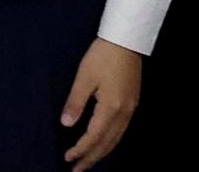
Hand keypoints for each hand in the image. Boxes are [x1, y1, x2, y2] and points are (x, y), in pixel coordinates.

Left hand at [61, 38, 139, 168]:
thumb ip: (75, 102)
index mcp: (111, 108)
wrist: (126, 40)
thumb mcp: (84, 77)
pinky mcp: (132, 104)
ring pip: (115, 140)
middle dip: (91, 158)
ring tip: (88, 162)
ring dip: (101, 153)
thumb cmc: (102, 56)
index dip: (80, 150)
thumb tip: (66, 124)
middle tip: (77, 170)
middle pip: (107, 144)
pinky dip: (110, 142)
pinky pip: (121, 131)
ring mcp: (130, 110)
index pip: (93, 137)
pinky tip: (103, 144)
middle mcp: (123, 114)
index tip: (68, 158)